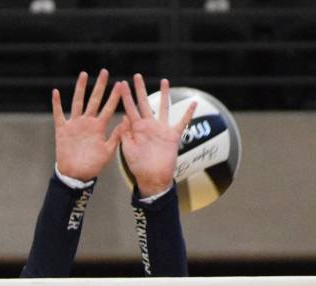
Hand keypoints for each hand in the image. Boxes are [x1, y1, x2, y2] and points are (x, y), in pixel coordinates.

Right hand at [52, 70, 126, 181]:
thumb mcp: (108, 151)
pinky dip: (57, 104)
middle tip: (104, 72)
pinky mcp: (62, 130)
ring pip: (78, 102)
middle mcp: (87, 122)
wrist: (76, 175)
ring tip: (84, 75)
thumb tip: (127, 119)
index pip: (108, 108)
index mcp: (99, 127)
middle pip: (94, 100)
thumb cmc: (92, 165)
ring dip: (80, 89)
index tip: (121, 84)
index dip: (114, 97)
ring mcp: (75, 125)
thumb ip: (117, 135)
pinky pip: (59, 115)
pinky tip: (56, 92)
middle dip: (99, 86)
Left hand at [120, 74, 195, 196]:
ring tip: (164, 81)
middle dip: (140, 90)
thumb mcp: (128, 150)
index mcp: (136, 129)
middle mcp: (149, 126)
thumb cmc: (138, 167)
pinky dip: (188, 113)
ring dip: (164, 95)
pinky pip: (182, 122)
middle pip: (144, 104)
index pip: (130, 109)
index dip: (126, 97)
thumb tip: (123, 118)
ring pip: (163, 108)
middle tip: (137, 76)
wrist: (153, 179)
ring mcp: (161, 129)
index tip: (121, 84)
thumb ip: (125, 134)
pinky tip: (194, 103)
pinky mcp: (173, 136)